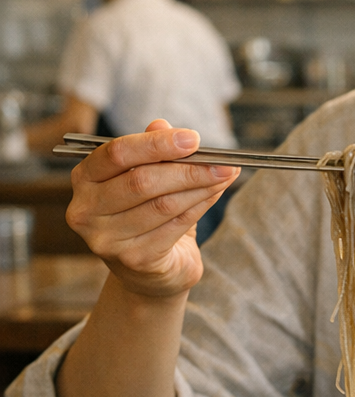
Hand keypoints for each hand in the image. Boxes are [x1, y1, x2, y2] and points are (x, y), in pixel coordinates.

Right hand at [65, 119, 238, 297]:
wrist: (152, 272)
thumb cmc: (148, 215)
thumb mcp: (148, 179)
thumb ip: (152, 154)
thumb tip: (163, 124)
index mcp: (85, 179)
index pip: (117, 154)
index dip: (156, 144)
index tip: (194, 138)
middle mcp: (87, 210)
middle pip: (142, 181)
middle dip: (188, 168)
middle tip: (222, 161)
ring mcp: (107, 239)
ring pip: (164, 204)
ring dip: (201, 186)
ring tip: (226, 174)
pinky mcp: (135, 259)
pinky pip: (177, 225)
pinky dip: (202, 205)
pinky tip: (217, 192)